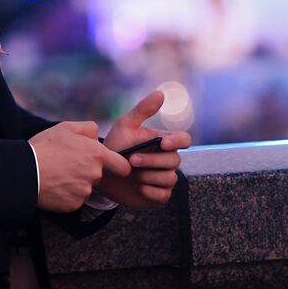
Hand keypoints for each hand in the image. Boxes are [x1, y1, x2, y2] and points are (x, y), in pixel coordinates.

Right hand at [30, 121, 130, 212]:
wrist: (25, 171)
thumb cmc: (45, 147)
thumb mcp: (67, 127)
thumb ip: (89, 129)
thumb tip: (97, 136)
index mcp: (97, 155)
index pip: (123, 166)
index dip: (121, 167)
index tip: (117, 168)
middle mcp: (94, 174)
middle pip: (98, 175)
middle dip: (88, 171)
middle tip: (68, 165)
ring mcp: (84, 191)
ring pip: (86, 188)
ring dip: (77, 183)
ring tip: (58, 174)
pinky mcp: (73, 204)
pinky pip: (75, 199)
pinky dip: (67, 195)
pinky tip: (55, 186)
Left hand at [96, 90, 192, 208]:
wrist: (102, 174)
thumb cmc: (116, 147)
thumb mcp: (126, 126)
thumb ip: (142, 110)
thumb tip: (160, 93)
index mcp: (164, 142)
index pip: (185, 139)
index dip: (178, 141)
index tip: (163, 143)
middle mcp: (168, 160)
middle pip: (174, 160)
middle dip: (152, 160)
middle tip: (132, 160)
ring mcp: (164, 178)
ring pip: (169, 178)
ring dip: (149, 176)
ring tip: (132, 174)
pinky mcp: (158, 196)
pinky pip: (163, 195)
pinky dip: (150, 191)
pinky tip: (138, 187)